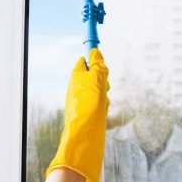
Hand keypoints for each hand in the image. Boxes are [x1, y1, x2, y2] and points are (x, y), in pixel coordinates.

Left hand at [46, 48, 109, 181]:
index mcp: (76, 75)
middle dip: (103, 80)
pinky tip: (102, 111)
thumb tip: (95, 51)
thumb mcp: (97, 77)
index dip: (94, 61)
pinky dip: (102, 105)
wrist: (85, 129)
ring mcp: (80, 99)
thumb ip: (98, 64)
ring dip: (104, 94)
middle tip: (105, 86)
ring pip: (98, 90)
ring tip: (103, 102)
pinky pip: (98, 103)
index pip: (84, 61)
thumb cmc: (90, 101)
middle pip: (94, 76)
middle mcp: (76, 86)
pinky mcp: (85, 110)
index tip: (102, 64)